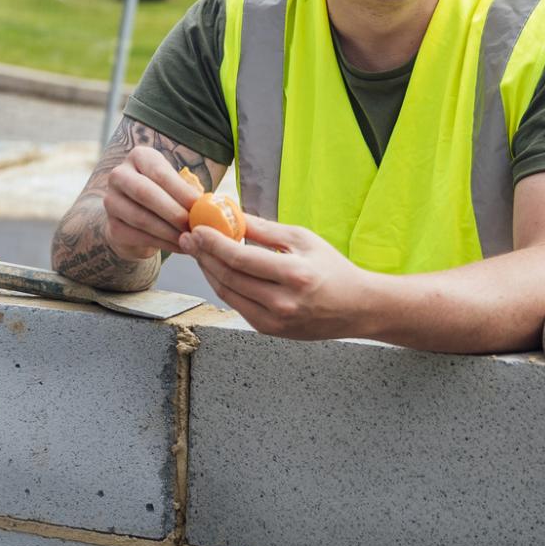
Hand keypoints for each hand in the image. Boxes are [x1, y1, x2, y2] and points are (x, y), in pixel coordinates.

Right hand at [101, 145, 200, 261]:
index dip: (180, 190)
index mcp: (138, 157)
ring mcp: (111, 202)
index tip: (200, 205)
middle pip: (145, 193)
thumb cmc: (164, 195)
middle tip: (193, 225)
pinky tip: (180, 247)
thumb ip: (187, 191)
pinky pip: (139, 237)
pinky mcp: (112, 227)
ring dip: (169, 231)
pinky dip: (164, 244)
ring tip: (190, 238)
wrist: (136, 218)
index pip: (159, 172)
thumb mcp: (174, 186)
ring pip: (141, 218)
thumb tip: (208, 206)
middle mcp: (119, 176)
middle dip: (172, 211)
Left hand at [180, 214, 368, 339]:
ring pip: (228, 293)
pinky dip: (223, 286)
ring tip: (197, 252)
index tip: (196, 229)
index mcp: (294, 275)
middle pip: (229, 277)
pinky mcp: (269, 331)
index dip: (213, 244)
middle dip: (204, 256)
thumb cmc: (332, 268)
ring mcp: (274, 322)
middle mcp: (283, 302)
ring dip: (208, 271)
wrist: (356, 308)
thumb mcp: (303, 240)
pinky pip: (237, 305)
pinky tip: (216, 269)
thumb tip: (231, 215)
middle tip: (188, 238)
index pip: (241, 260)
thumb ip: (265, 230)